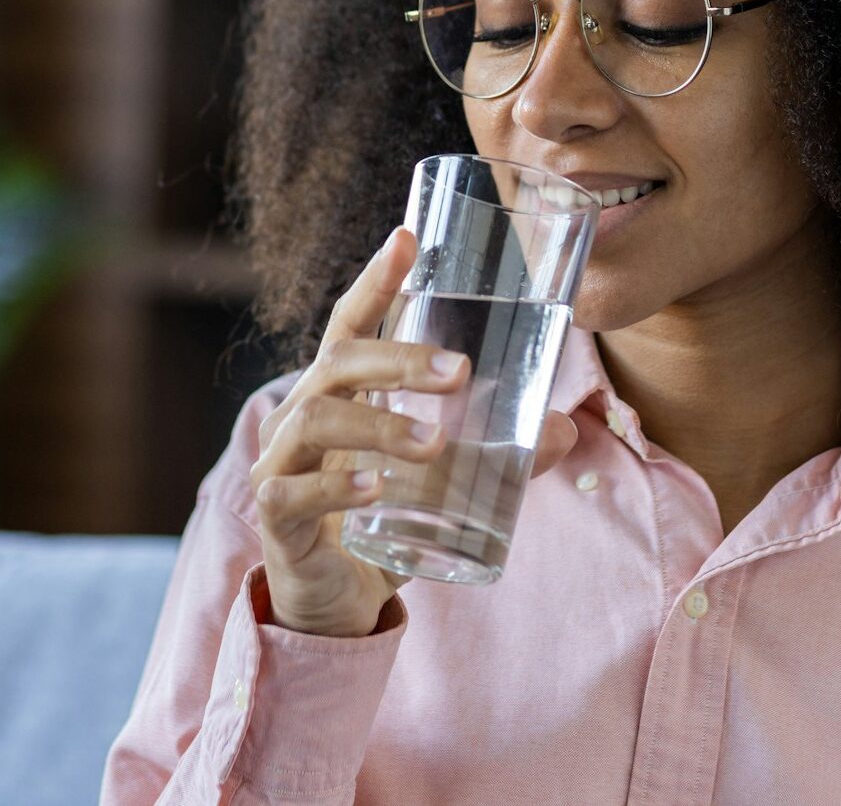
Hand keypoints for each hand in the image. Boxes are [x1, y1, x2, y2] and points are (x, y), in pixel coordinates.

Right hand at [248, 226, 579, 636]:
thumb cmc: (384, 520)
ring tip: (434, 444)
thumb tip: (564, 428)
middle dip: (400, 358)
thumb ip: (499, 453)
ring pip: (318, 418)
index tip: (406, 237)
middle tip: (460, 372)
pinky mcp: (277, 515)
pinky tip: (376, 489)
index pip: (350, 323)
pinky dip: (337, 485)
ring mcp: (281, 462)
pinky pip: (294, 489)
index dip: (375, 280)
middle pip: (340, 360)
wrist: (334, 603)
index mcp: (340, 393)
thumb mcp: (446, 481)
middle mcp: (302, 415)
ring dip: (380, 425)